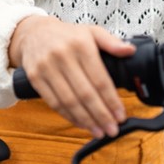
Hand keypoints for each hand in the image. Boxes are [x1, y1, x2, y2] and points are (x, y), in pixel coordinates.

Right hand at [8, 16, 135, 137]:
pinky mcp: (36, 78)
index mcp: (81, 45)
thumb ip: (111, 42)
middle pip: (85, 93)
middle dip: (101, 115)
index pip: (99, 79)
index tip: (121, 115)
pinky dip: (69, 116)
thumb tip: (130, 50)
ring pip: (69, 101)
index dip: (111, 100)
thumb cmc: (66, 35)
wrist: (33, 32)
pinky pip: (53, 102)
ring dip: (86, 120)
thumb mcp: (91, 31)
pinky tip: (81, 123)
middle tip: (112, 129)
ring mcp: (47, 68)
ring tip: (99, 131)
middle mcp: (63, 56)